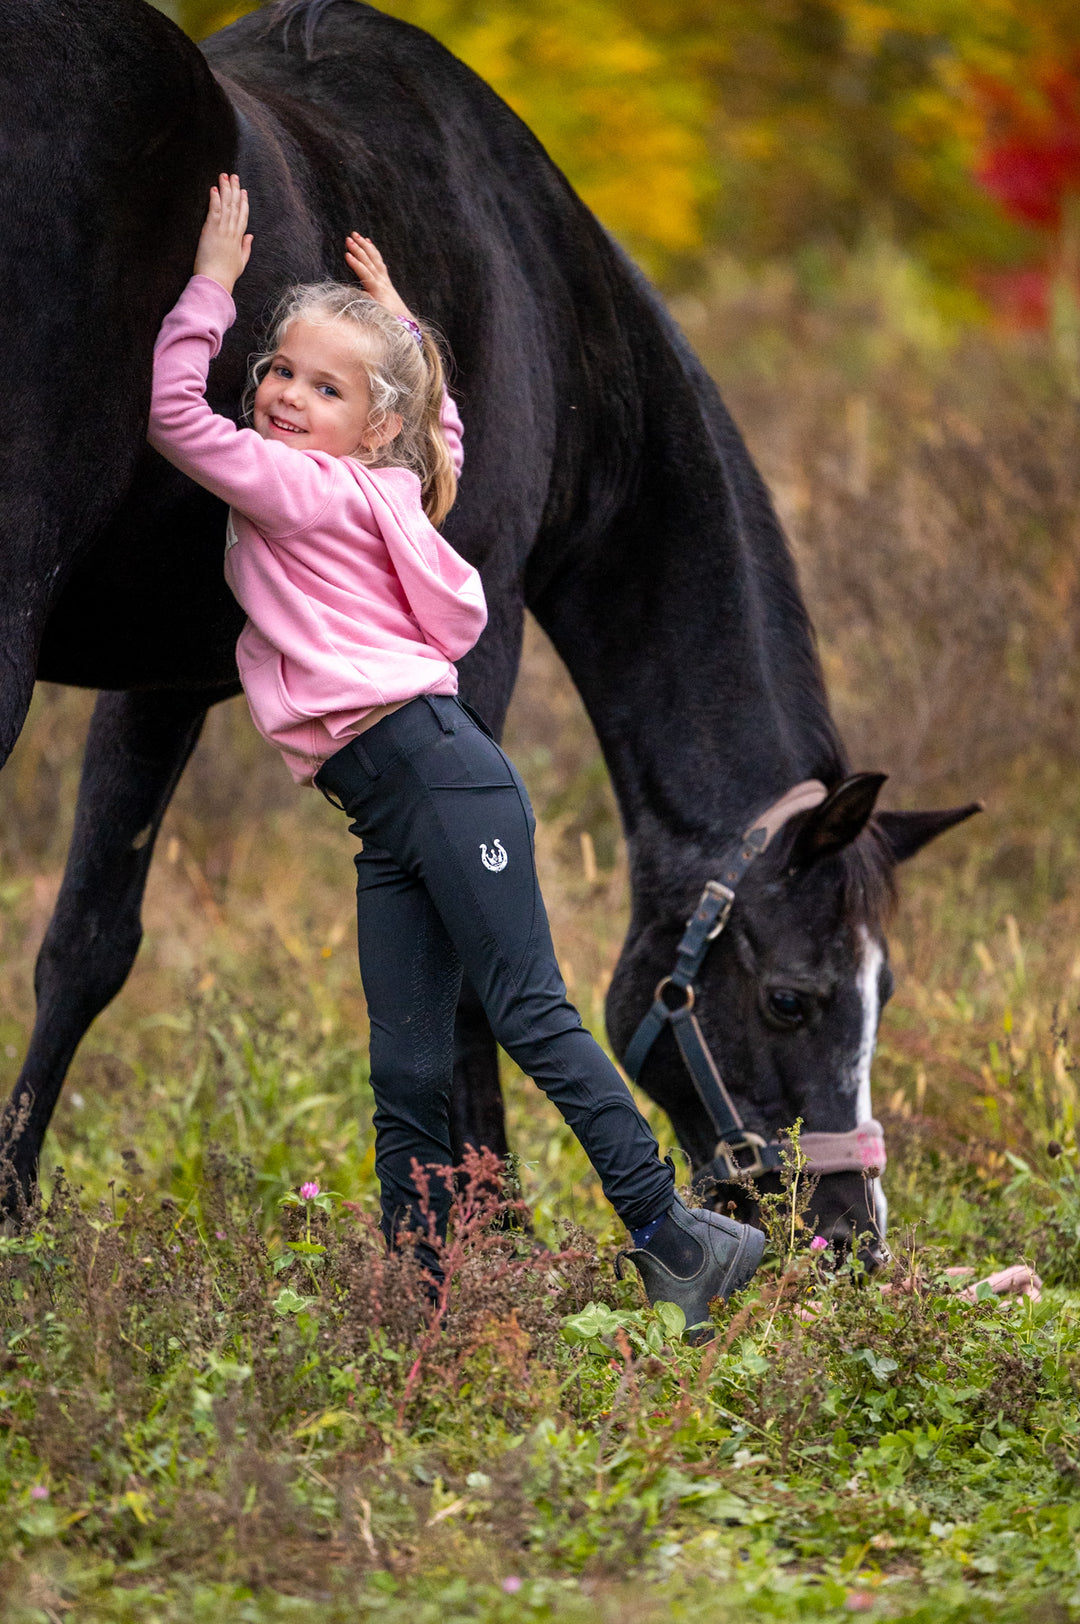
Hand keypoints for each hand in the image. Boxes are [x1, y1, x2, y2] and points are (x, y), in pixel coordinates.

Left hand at [194, 173, 252, 294]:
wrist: (216, 280)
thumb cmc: (227, 274)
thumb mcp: (241, 261)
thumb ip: (246, 247)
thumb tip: (250, 236)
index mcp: (239, 238)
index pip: (243, 215)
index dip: (243, 202)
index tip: (243, 191)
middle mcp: (232, 231)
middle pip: (235, 206)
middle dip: (234, 189)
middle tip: (233, 176)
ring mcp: (222, 229)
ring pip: (226, 205)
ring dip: (225, 189)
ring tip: (223, 176)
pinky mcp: (211, 230)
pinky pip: (214, 211)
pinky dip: (214, 199)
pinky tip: (214, 188)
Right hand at [345, 233, 412, 321]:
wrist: (404, 321)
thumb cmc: (389, 320)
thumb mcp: (377, 315)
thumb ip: (368, 304)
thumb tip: (358, 294)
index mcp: (378, 291)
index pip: (366, 274)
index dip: (356, 264)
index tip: (346, 254)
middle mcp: (382, 282)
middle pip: (369, 262)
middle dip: (358, 249)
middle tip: (348, 239)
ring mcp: (385, 279)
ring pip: (374, 258)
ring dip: (365, 246)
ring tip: (355, 235)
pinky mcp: (386, 279)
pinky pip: (379, 261)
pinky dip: (373, 251)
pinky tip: (368, 242)